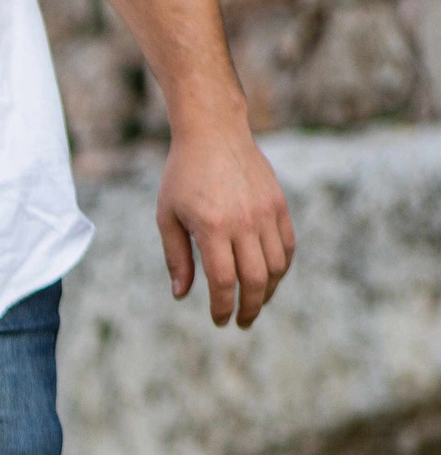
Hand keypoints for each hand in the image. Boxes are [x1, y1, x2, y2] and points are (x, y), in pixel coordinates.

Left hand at [157, 119, 294, 327]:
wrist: (214, 132)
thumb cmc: (182, 175)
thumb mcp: (167, 217)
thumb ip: (176, 257)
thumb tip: (181, 295)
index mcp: (213, 227)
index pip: (224, 281)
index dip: (223, 306)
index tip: (220, 321)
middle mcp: (244, 221)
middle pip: (256, 278)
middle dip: (250, 307)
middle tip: (242, 322)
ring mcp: (266, 212)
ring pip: (277, 265)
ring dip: (269, 290)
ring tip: (256, 303)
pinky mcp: (279, 203)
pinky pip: (287, 244)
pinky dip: (282, 267)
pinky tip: (270, 278)